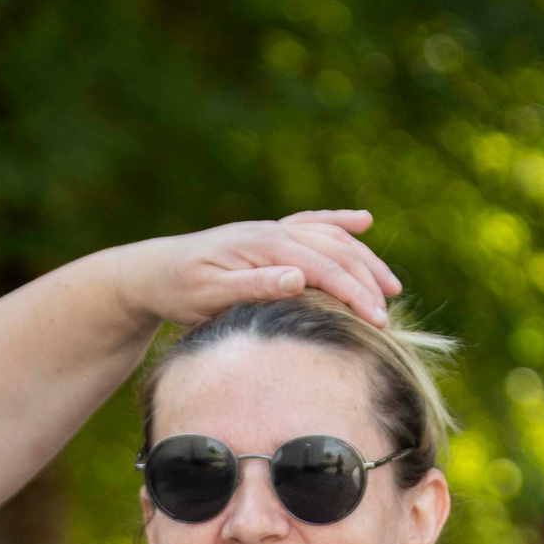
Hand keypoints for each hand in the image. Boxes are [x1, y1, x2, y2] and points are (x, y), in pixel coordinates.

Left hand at [109, 210, 400, 328]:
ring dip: (364, 259)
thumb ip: (255, 287)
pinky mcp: (270, 235)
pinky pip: (314, 223)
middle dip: (368, 281)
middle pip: (336, 251)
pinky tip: (364, 221)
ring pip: (332, 237)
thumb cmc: (179, 290)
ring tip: (392, 287)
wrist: (152, 271)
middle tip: (388, 317)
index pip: (323, 268)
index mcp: (263, 245)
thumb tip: (300, 278)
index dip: (354, 294)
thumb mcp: (211, 296)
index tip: (378, 321)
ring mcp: (272, 230)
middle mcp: (272, 231)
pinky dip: (341, 222)